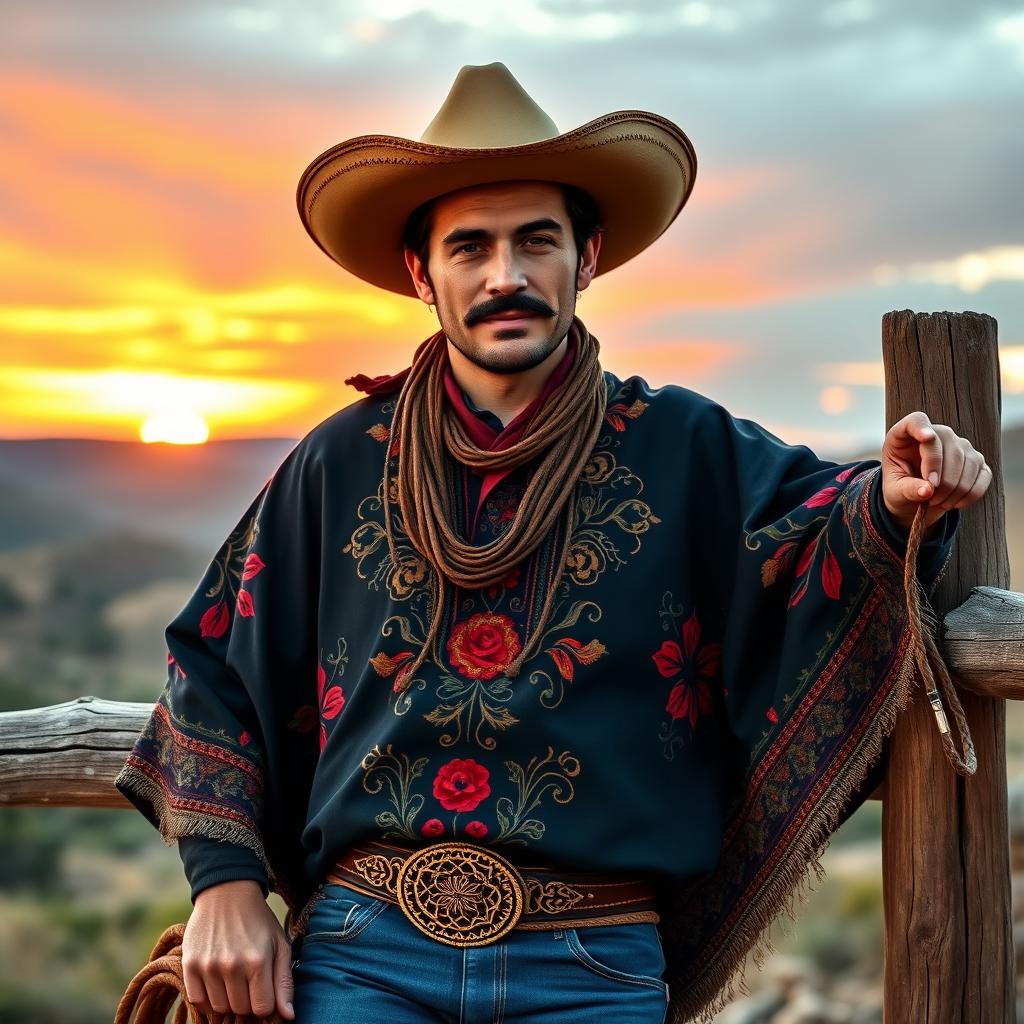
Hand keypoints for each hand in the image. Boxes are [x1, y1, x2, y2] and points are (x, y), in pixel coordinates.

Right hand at [182, 879, 294, 1020]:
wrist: (226, 893)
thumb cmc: (258, 921)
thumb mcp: (280, 944)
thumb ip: (285, 982)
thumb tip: (288, 1017)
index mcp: (258, 961)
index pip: (262, 1009)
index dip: (265, 1004)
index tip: (264, 990)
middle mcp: (232, 966)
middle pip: (240, 1010)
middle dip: (247, 1001)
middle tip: (248, 980)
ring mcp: (208, 966)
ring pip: (219, 1008)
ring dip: (228, 999)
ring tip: (233, 977)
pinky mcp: (190, 965)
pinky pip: (197, 1001)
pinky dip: (207, 997)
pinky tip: (216, 980)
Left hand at [881, 411, 991, 533]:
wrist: (915, 501)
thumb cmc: (900, 491)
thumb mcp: (895, 492)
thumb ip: (908, 489)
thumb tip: (928, 490)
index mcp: (906, 436)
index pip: (917, 421)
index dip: (922, 427)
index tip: (926, 438)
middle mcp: (936, 434)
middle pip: (948, 446)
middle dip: (942, 479)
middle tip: (930, 500)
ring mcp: (959, 445)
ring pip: (968, 462)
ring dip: (955, 489)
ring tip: (938, 502)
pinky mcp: (976, 461)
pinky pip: (983, 475)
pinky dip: (971, 494)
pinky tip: (955, 503)